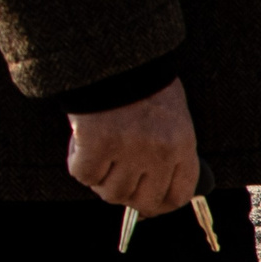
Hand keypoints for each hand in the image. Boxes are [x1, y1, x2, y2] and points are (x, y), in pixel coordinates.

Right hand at [67, 77, 197, 214]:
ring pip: (111, 192)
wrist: (116, 56)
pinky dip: (78, 164)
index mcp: (182, 146)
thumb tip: (155, 188)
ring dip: (101, 180)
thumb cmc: (143, 86)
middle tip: (116, 179)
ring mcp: (128, 150)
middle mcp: (159, 153)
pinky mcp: (97, 144)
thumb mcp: (172, 118)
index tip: (149, 205)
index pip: (178, 196)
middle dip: (128, 196)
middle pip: (143, 201)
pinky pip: (84, 175)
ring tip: (99, 156)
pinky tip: (82, 145)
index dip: (161, 205)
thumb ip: (169, 153)